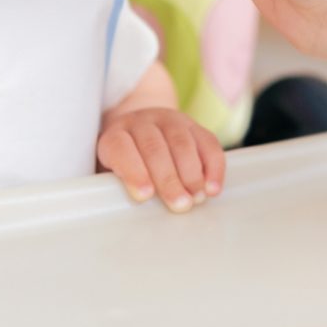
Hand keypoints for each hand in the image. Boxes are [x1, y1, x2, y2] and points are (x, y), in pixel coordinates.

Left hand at [97, 107, 224, 213]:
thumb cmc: (127, 163)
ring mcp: (169, 121)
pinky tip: (212, 188)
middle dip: (168, 178)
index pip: (119, 147)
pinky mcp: (194, 126)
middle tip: (179, 205)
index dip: (132, 171)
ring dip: (191, 174)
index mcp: (115, 135)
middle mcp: (142, 123)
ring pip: (181, 142)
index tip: (144, 196)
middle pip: (153, 146)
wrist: (141, 132)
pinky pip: (208, 143)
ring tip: (197, 199)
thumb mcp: (113, 172)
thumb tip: (131, 206)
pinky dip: (213, 167)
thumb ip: (118, 187)